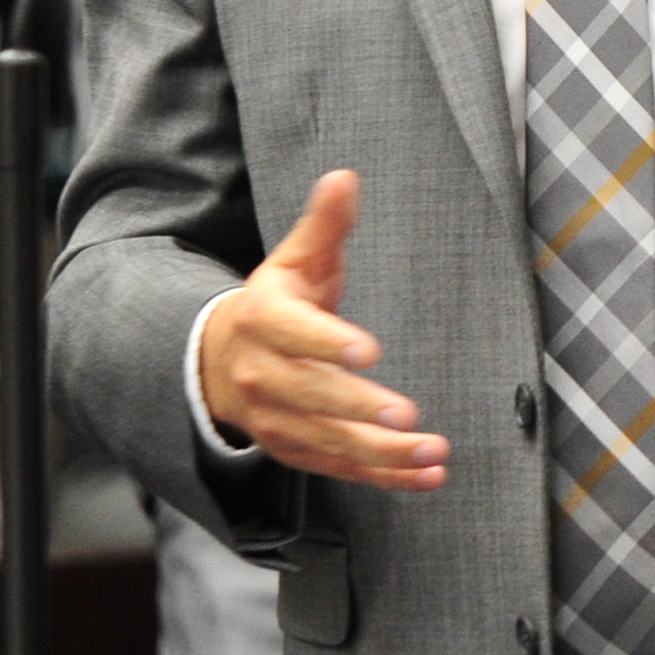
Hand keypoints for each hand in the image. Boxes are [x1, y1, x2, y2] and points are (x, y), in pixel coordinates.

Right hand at [198, 170, 449, 490]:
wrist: (221, 360)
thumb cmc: (277, 302)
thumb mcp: (295, 258)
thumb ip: (324, 223)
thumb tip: (344, 177)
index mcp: (264, 320)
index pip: (293, 333)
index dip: (328, 342)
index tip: (370, 350)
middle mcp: (264, 376)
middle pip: (311, 397)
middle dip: (360, 410)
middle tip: (408, 416)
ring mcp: (277, 420)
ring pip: (329, 442)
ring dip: (382, 454)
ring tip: (433, 453)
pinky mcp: (296, 450)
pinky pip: (341, 468)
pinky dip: (385, 477)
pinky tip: (427, 476)